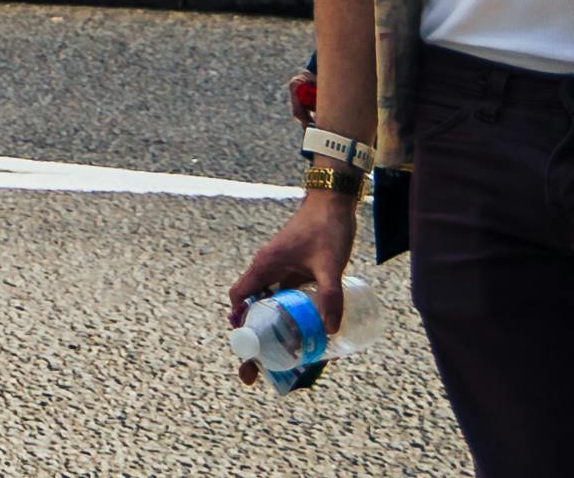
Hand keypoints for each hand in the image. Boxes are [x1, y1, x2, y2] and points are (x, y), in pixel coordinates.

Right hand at [223, 190, 354, 370]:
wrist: (334, 204)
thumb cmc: (325, 229)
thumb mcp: (329, 265)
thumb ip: (330, 297)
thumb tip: (331, 332)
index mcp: (264, 267)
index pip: (240, 297)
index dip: (239, 322)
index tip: (246, 345)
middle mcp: (268, 270)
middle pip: (252, 308)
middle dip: (252, 339)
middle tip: (253, 370)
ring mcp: (282, 271)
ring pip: (271, 307)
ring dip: (273, 330)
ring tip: (283, 358)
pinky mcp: (297, 272)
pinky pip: (288, 300)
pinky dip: (291, 317)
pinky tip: (306, 333)